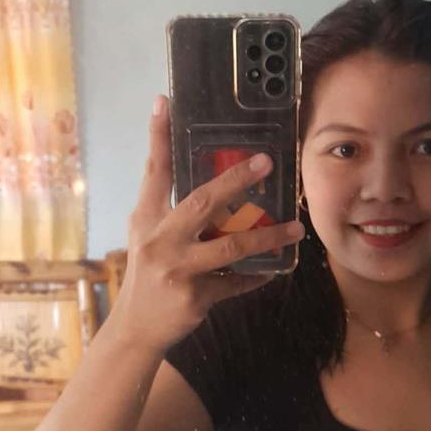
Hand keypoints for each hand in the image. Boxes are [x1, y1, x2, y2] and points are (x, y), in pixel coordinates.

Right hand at [107, 95, 304, 353]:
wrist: (135, 329)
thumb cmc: (147, 276)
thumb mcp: (148, 238)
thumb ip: (171, 212)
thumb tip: (212, 186)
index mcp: (147, 219)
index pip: (154, 171)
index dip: (158, 136)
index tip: (165, 101)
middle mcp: (160, 240)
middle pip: (202, 202)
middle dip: (235, 180)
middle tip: (265, 161)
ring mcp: (178, 269)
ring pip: (231, 246)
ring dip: (268, 237)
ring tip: (295, 229)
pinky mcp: (195, 296)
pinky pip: (237, 282)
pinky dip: (258, 276)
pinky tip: (276, 268)